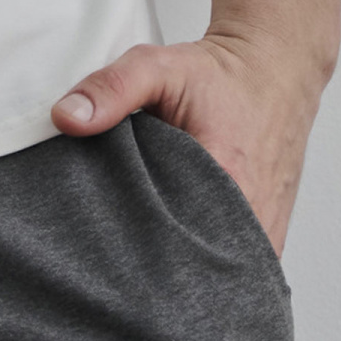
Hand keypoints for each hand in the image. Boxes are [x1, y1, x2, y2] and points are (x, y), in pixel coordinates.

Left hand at [49, 32, 324, 256]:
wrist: (274, 71)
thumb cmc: (220, 75)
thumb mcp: (160, 67)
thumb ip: (113, 89)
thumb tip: (66, 118)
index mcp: (227, 182)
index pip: (170, 244)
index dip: (130, 248)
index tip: (102, 239)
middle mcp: (252, 218)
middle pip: (189, 266)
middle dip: (151, 263)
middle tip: (116, 249)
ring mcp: (264, 233)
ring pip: (213, 274)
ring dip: (180, 268)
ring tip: (147, 249)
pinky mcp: (268, 236)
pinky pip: (234, 270)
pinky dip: (205, 264)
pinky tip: (180, 248)